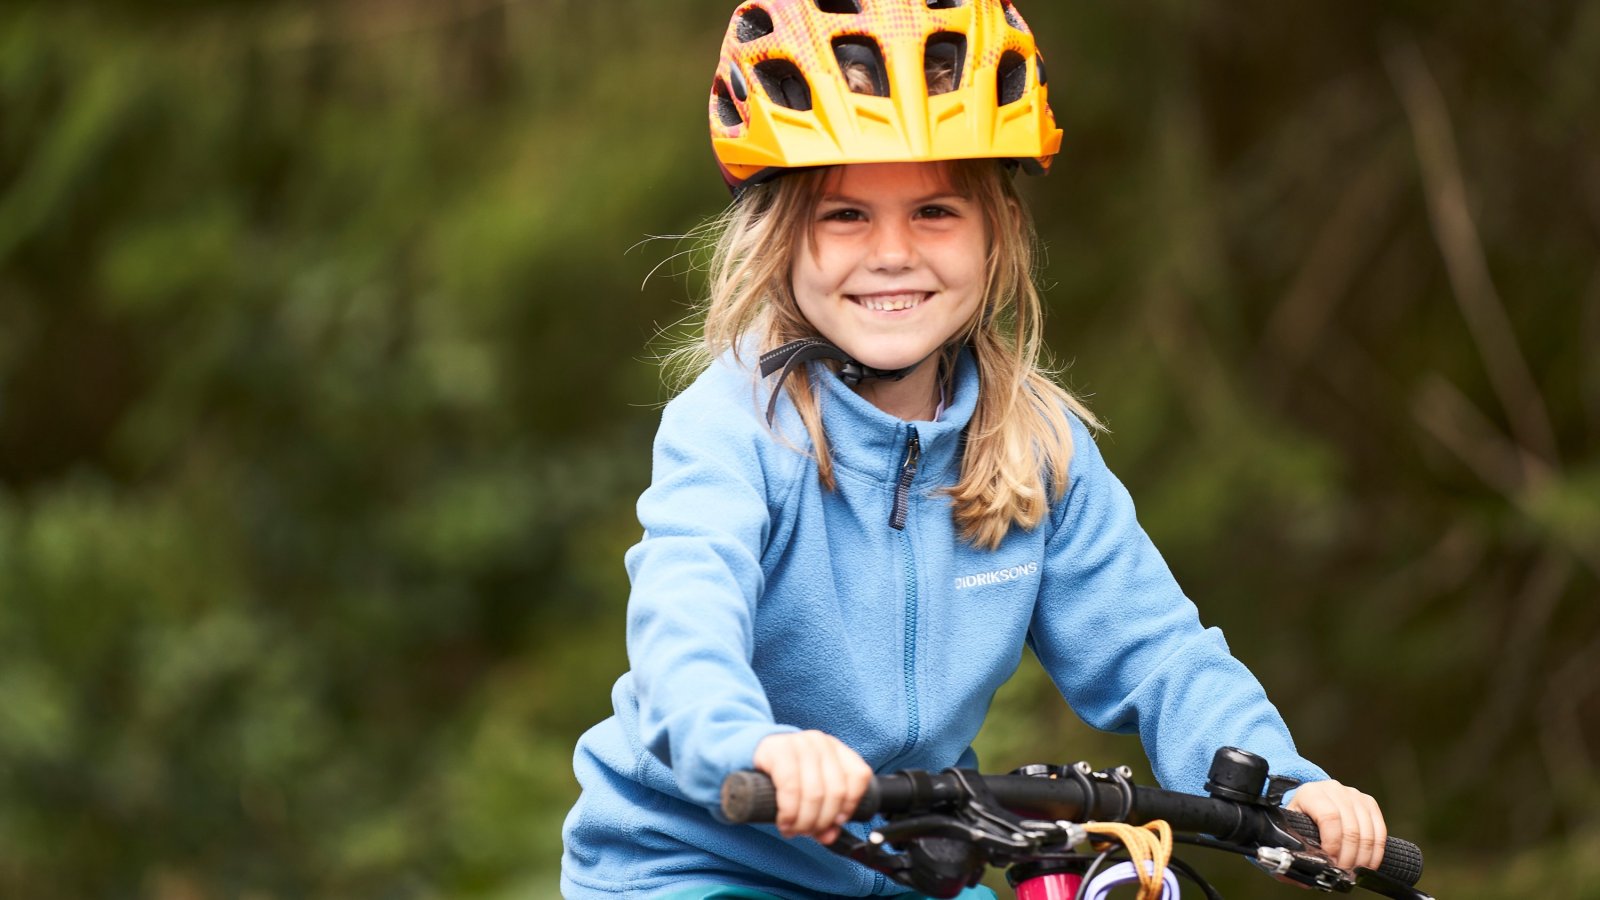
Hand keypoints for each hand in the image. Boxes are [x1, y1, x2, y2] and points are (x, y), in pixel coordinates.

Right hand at [752, 730, 873, 844]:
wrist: (751, 757)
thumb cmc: (786, 776)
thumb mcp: (811, 790)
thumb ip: (825, 813)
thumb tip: (829, 836)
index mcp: (837, 750)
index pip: (859, 776)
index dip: (849, 806)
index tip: (835, 823)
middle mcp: (821, 743)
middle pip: (836, 791)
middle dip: (822, 821)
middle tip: (807, 832)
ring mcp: (800, 743)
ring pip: (815, 792)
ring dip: (804, 820)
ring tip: (793, 830)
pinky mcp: (777, 750)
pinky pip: (790, 787)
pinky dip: (789, 811)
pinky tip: (784, 821)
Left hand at [1287, 779, 1386, 871]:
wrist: (1312, 799)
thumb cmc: (1300, 816)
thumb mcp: (1289, 827)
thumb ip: (1293, 849)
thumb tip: (1303, 876)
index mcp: (1311, 793)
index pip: (1329, 817)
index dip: (1333, 843)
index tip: (1331, 861)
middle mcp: (1334, 790)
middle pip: (1350, 828)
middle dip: (1349, 857)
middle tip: (1343, 872)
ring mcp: (1354, 795)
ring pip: (1367, 832)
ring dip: (1363, 857)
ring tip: (1354, 871)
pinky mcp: (1369, 802)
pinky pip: (1379, 830)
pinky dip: (1376, 851)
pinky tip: (1369, 864)